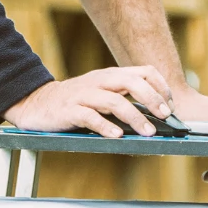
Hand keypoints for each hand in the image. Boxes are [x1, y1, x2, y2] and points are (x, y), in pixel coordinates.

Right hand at [2, 65, 175, 137]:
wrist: (37, 104)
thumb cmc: (75, 102)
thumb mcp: (100, 92)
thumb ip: (123, 97)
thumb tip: (155, 115)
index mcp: (110, 76)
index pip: (142, 71)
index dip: (160, 86)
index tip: (170, 104)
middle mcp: (99, 81)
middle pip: (132, 82)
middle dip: (152, 98)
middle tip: (165, 116)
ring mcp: (83, 95)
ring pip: (114, 101)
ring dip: (135, 117)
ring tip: (148, 132)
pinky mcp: (69, 110)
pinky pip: (90, 116)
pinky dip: (105, 126)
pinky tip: (117, 136)